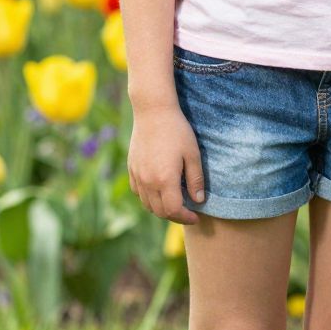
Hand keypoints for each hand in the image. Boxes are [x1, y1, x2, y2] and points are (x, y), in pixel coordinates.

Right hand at [128, 103, 205, 224]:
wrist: (153, 111)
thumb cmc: (177, 130)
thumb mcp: (193, 154)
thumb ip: (196, 180)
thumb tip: (199, 200)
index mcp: (165, 180)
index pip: (173, 211)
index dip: (186, 218)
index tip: (196, 217)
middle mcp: (148, 181)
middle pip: (159, 211)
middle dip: (175, 216)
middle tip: (188, 212)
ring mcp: (137, 175)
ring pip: (147, 204)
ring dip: (161, 208)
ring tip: (175, 202)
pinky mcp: (131, 168)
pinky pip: (138, 192)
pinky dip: (149, 198)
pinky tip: (159, 190)